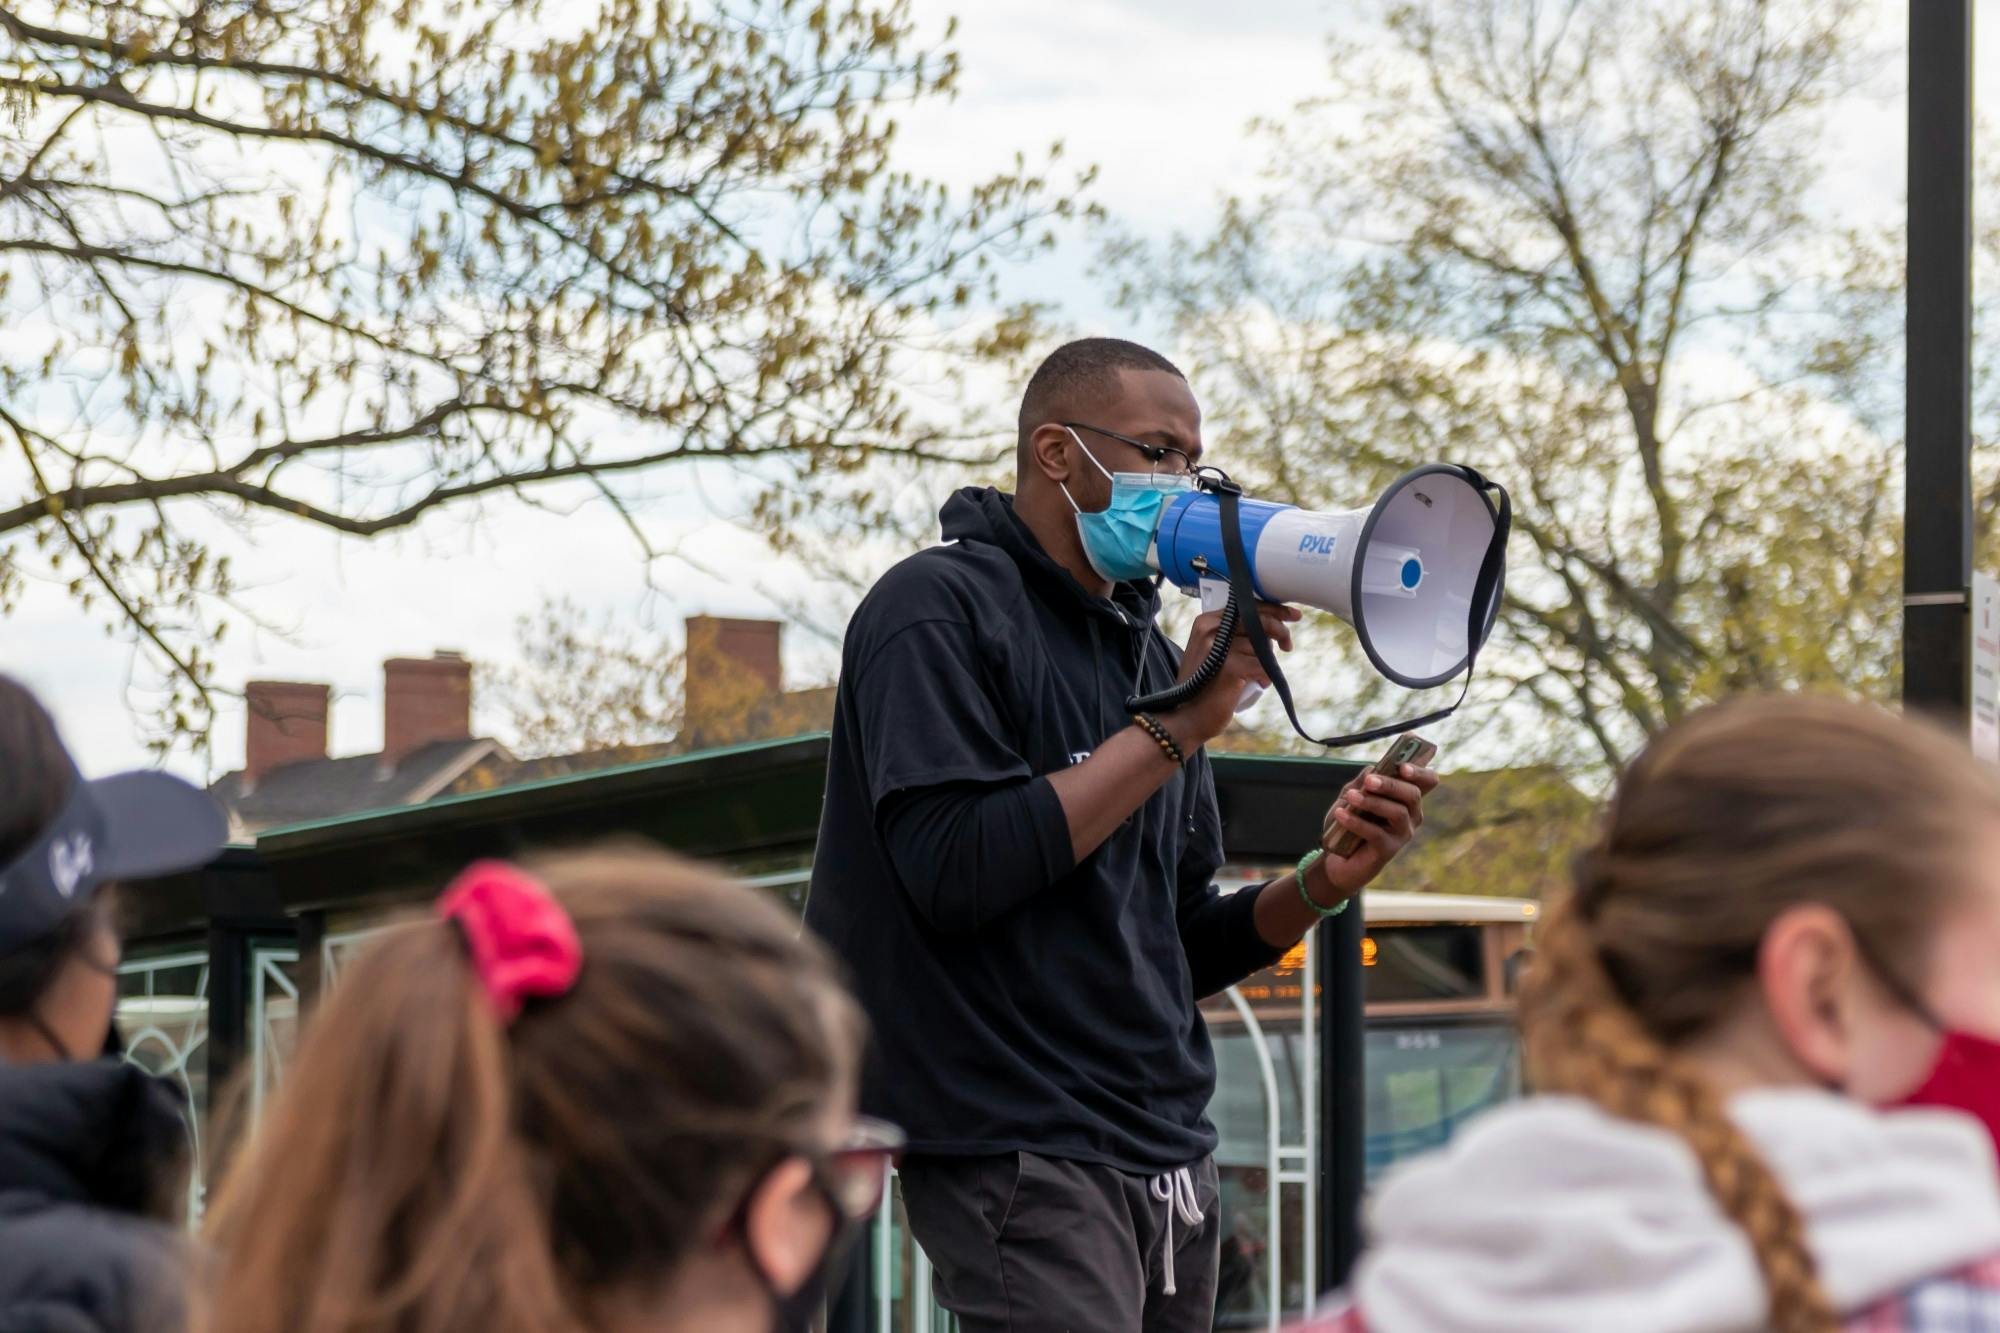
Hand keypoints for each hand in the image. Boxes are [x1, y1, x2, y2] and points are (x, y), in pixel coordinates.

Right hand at [1159, 601, 1300, 752]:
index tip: (1293, 615)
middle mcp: (1210, 630)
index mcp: (1207, 622)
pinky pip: (1264, 666)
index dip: (1274, 610)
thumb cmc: (1207, 685)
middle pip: (1259, 621)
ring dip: (1266, 662)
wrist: (1188, 716)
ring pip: (1263, 646)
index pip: (1247, 606)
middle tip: (1287, 645)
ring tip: (1255, 676)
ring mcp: (1219, 647)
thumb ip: (1236, 634)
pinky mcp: (1231, 667)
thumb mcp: (1216, 651)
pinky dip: (1265, 677)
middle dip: (1280, 632)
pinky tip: (1258, 684)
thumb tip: (1273, 625)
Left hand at [1313, 763, 1439, 897]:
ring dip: (1373, 802)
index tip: (1402, 766)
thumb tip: (1372, 769)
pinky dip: (1357, 822)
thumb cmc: (1348, 822)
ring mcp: (1402, 833)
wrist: (1336, 858)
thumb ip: (1362, 782)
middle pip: (1413, 794)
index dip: (1420, 772)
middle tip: (1370, 781)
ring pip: (1397, 812)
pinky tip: (1341, 814)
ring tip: (1350, 796)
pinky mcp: (1388, 850)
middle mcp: (1411, 815)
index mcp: (1406, 798)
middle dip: (1391, 785)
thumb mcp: (1351, 795)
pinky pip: (1376, 833)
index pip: (1427, 781)